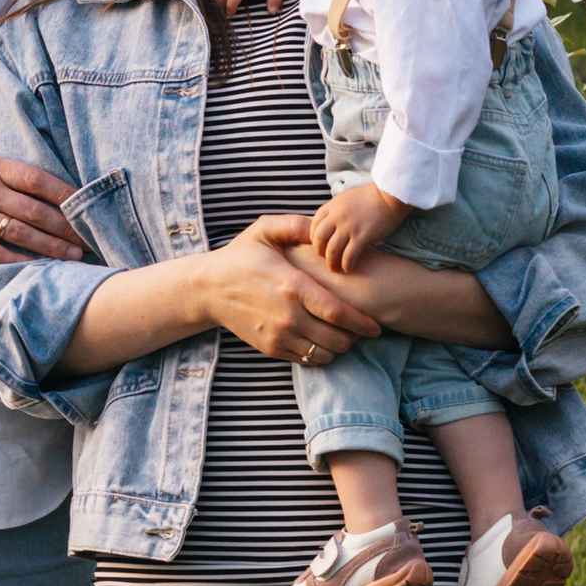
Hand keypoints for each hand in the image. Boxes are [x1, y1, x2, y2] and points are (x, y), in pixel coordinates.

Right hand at [0, 106, 83, 265]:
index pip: (36, 177)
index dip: (64, 192)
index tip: (87, 202)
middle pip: (34, 209)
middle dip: (66, 225)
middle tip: (91, 237)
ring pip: (18, 233)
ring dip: (50, 246)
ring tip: (75, 255)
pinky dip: (17, 261)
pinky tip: (36, 268)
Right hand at [196, 214, 383, 363]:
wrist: (209, 288)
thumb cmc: (241, 256)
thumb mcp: (264, 230)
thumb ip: (297, 225)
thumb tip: (323, 228)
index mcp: (292, 286)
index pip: (337, 312)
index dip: (362, 322)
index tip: (376, 324)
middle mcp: (287, 316)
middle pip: (335, 338)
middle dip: (355, 337)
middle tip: (361, 328)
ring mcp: (277, 335)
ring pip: (322, 353)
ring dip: (338, 347)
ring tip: (343, 334)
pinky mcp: (270, 347)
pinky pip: (305, 359)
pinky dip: (319, 355)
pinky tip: (322, 340)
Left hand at [308, 178, 408, 274]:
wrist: (391, 195)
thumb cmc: (373, 196)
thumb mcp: (348, 197)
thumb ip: (338, 209)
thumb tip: (332, 222)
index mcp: (333, 205)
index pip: (314, 224)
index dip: (314, 236)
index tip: (319, 244)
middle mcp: (337, 216)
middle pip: (319, 238)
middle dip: (319, 251)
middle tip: (325, 258)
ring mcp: (349, 227)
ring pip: (332, 250)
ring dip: (331, 262)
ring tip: (335, 268)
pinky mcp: (362, 237)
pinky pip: (349, 256)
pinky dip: (346, 264)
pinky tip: (349, 269)